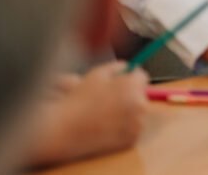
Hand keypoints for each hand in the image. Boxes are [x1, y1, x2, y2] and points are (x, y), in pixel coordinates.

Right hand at [28, 62, 148, 166]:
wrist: (65, 129)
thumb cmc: (79, 100)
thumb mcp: (97, 74)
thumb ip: (117, 67)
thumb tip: (127, 67)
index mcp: (133, 86)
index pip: (142, 76)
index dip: (131, 78)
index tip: (122, 81)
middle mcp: (140, 104)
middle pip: (141, 95)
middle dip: (129, 94)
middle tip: (110, 99)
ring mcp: (137, 124)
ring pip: (137, 113)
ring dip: (128, 111)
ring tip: (105, 113)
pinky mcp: (131, 139)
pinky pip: (132, 129)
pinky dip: (123, 127)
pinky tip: (106, 125)